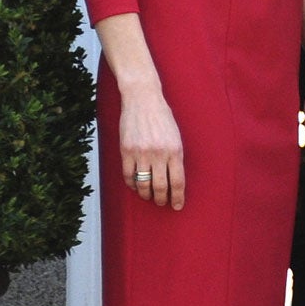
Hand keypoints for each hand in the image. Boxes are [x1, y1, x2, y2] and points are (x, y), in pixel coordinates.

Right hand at [119, 84, 185, 209]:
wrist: (143, 100)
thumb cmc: (163, 118)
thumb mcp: (176, 137)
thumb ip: (175, 157)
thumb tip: (174, 180)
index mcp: (175, 151)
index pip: (178, 181)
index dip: (178, 197)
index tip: (178, 206)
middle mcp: (158, 154)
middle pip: (160, 186)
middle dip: (162, 199)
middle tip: (162, 203)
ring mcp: (141, 153)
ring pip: (143, 184)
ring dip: (146, 194)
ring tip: (149, 197)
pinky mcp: (126, 150)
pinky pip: (128, 175)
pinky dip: (132, 184)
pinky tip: (136, 186)